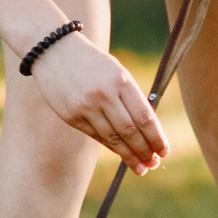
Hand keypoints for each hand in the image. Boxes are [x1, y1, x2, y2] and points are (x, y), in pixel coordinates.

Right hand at [27, 31, 168, 171]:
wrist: (54, 50)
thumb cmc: (91, 63)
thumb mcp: (116, 72)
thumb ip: (131, 97)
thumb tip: (147, 130)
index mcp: (121, 81)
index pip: (145, 117)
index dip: (156, 137)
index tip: (164, 151)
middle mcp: (105, 94)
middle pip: (131, 131)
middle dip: (144, 151)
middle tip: (153, 164)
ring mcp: (86, 106)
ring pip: (113, 138)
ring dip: (128, 155)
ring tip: (140, 167)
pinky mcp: (71, 116)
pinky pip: (95, 136)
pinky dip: (110, 146)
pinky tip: (120, 153)